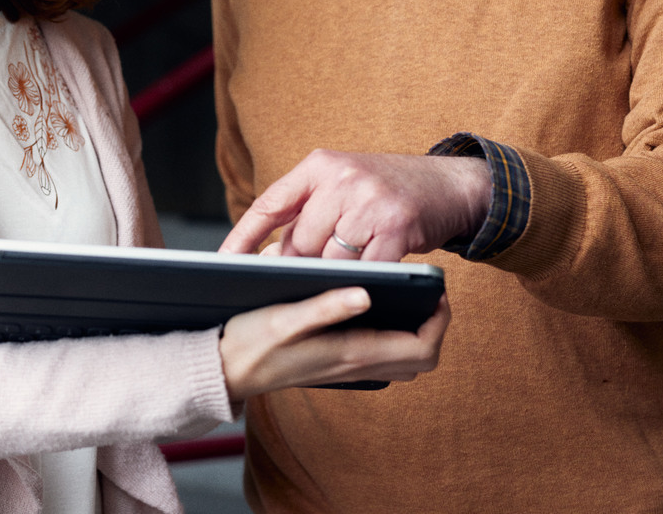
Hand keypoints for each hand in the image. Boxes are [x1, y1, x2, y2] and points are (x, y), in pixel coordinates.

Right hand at [218, 288, 449, 400]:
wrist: (223, 370)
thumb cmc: (249, 341)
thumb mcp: (283, 318)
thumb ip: (325, 307)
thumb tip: (365, 293)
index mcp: (351, 353)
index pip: (421, 349)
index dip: (439, 321)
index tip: (436, 291)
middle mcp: (355, 366)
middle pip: (420, 358)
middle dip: (433, 325)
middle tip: (426, 292)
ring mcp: (347, 369)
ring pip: (403, 359)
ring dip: (415, 331)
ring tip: (407, 296)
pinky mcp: (336, 363)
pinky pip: (382, 356)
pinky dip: (393, 334)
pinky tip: (375, 306)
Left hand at [219, 149, 490, 261]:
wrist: (450, 184)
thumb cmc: (387, 191)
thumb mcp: (343, 186)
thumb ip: (307, 214)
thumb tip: (267, 258)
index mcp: (321, 164)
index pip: (270, 203)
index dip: (242, 235)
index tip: (221, 262)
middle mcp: (343, 178)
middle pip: (300, 240)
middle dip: (301, 264)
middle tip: (309, 275)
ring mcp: (370, 201)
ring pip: (330, 259)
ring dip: (334, 274)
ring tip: (345, 271)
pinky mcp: (396, 227)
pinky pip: (365, 270)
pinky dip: (362, 282)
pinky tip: (366, 283)